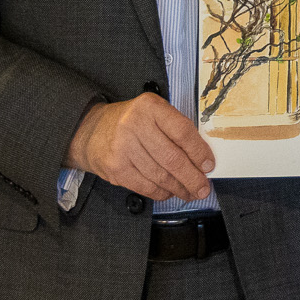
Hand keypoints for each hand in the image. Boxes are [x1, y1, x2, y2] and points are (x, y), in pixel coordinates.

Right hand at [67, 94, 214, 201]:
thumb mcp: (152, 113)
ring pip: (160, 176)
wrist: (90, 130)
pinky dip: (162, 192)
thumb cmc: (131, 122)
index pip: (182, 131)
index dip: (199, 151)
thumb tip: (201, 158)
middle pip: (172, 158)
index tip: (209, 165)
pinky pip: (146, 186)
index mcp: (150, 107)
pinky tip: (170, 192)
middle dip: (192, 177)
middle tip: (203, 188)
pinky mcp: (116, 169)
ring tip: (191, 193)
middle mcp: (135, 125)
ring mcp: (123, 148)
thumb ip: (174, 128)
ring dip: (179, 188)